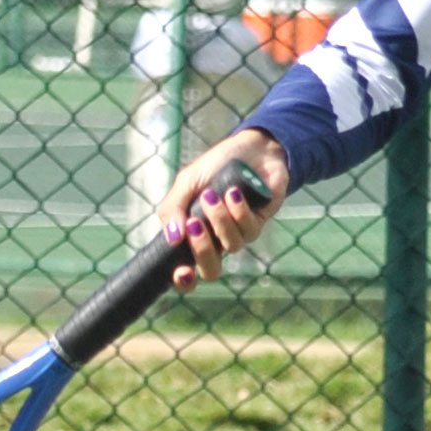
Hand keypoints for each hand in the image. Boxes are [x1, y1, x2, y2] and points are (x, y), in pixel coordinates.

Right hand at [159, 131, 288, 286]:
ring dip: (219, 220)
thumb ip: (172, 209)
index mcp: (193, 236)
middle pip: (211, 271)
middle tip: (194, 223)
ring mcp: (238, 235)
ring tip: (212, 194)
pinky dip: (238, 211)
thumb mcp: (185, 183)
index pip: (186, 272)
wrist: (249, 148)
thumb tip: (172, 238)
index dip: (183, 281)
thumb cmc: (214, 167)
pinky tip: (233, 192)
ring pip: (231, 246)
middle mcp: (215, 242)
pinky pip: (248, 228)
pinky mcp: (258, 223)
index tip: (181, 272)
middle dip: (202, 251)